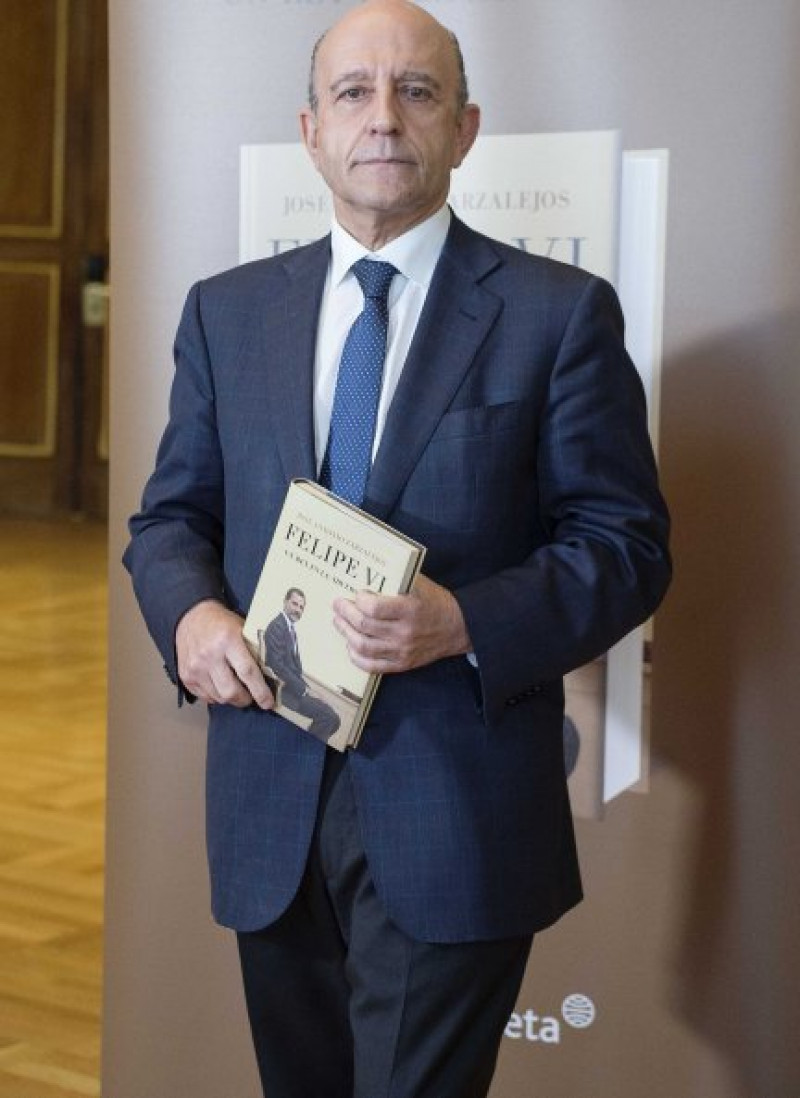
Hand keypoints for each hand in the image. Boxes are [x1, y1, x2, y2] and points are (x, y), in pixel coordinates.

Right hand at [175, 599, 273, 708]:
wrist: (191, 616)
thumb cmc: (222, 623)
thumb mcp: (242, 628)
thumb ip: (253, 649)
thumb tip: (271, 674)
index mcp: (228, 640)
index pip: (247, 672)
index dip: (260, 691)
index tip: (268, 702)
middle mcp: (210, 655)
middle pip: (231, 691)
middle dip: (245, 699)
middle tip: (251, 697)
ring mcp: (195, 667)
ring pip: (219, 698)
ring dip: (231, 698)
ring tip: (236, 690)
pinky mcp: (185, 676)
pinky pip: (206, 697)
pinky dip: (216, 697)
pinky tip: (220, 686)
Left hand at [332, 575, 471, 673]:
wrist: (459, 628)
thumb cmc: (436, 602)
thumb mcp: (420, 585)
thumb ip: (396, 580)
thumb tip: (368, 572)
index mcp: (410, 610)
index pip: (374, 609)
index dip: (359, 600)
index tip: (356, 593)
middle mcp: (405, 633)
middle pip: (364, 626)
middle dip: (345, 613)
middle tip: (338, 604)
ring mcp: (402, 651)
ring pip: (363, 647)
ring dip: (346, 633)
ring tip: (339, 622)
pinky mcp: (402, 664)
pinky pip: (372, 666)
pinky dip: (356, 657)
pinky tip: (350, 646)